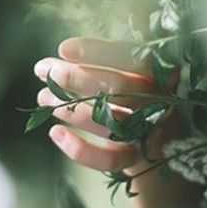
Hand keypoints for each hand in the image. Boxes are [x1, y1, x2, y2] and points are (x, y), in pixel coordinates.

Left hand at [34, 37, 175, 172]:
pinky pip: (110, 159)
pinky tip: (56, 133)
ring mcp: (153, 132)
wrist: (164, 143)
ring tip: (42, 97)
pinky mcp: (139, 159)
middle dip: (78, 77)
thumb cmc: (139, 96)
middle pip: (121, 86)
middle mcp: (162, 101)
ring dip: (72, 108)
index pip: (136, 57)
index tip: (64, 48)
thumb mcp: (132, 72)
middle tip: (45, 69)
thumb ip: (106, 62)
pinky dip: (81, 149)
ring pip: (112, 120)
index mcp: (164, 73)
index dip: (99, 52)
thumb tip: (63, 54)